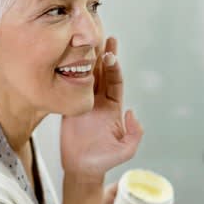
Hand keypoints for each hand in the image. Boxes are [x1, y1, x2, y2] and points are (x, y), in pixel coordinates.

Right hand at [60, 37, 143, 181]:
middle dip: (103, 56)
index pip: (114, 82)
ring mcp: (84, 102)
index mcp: (113, 107)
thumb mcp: (126, 149)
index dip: (114, 67)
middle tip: (103, 37)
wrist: (82, 167)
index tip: (112, 54)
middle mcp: (99, 101)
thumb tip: (132, 112)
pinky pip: (71, 86)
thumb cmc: (104, 159)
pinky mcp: (70, 106)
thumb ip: (134, 133)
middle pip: (102, 74)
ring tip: (88, 42)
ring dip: (88, 60)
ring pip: (87, 77)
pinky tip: (70, 60)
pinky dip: (71, 73)